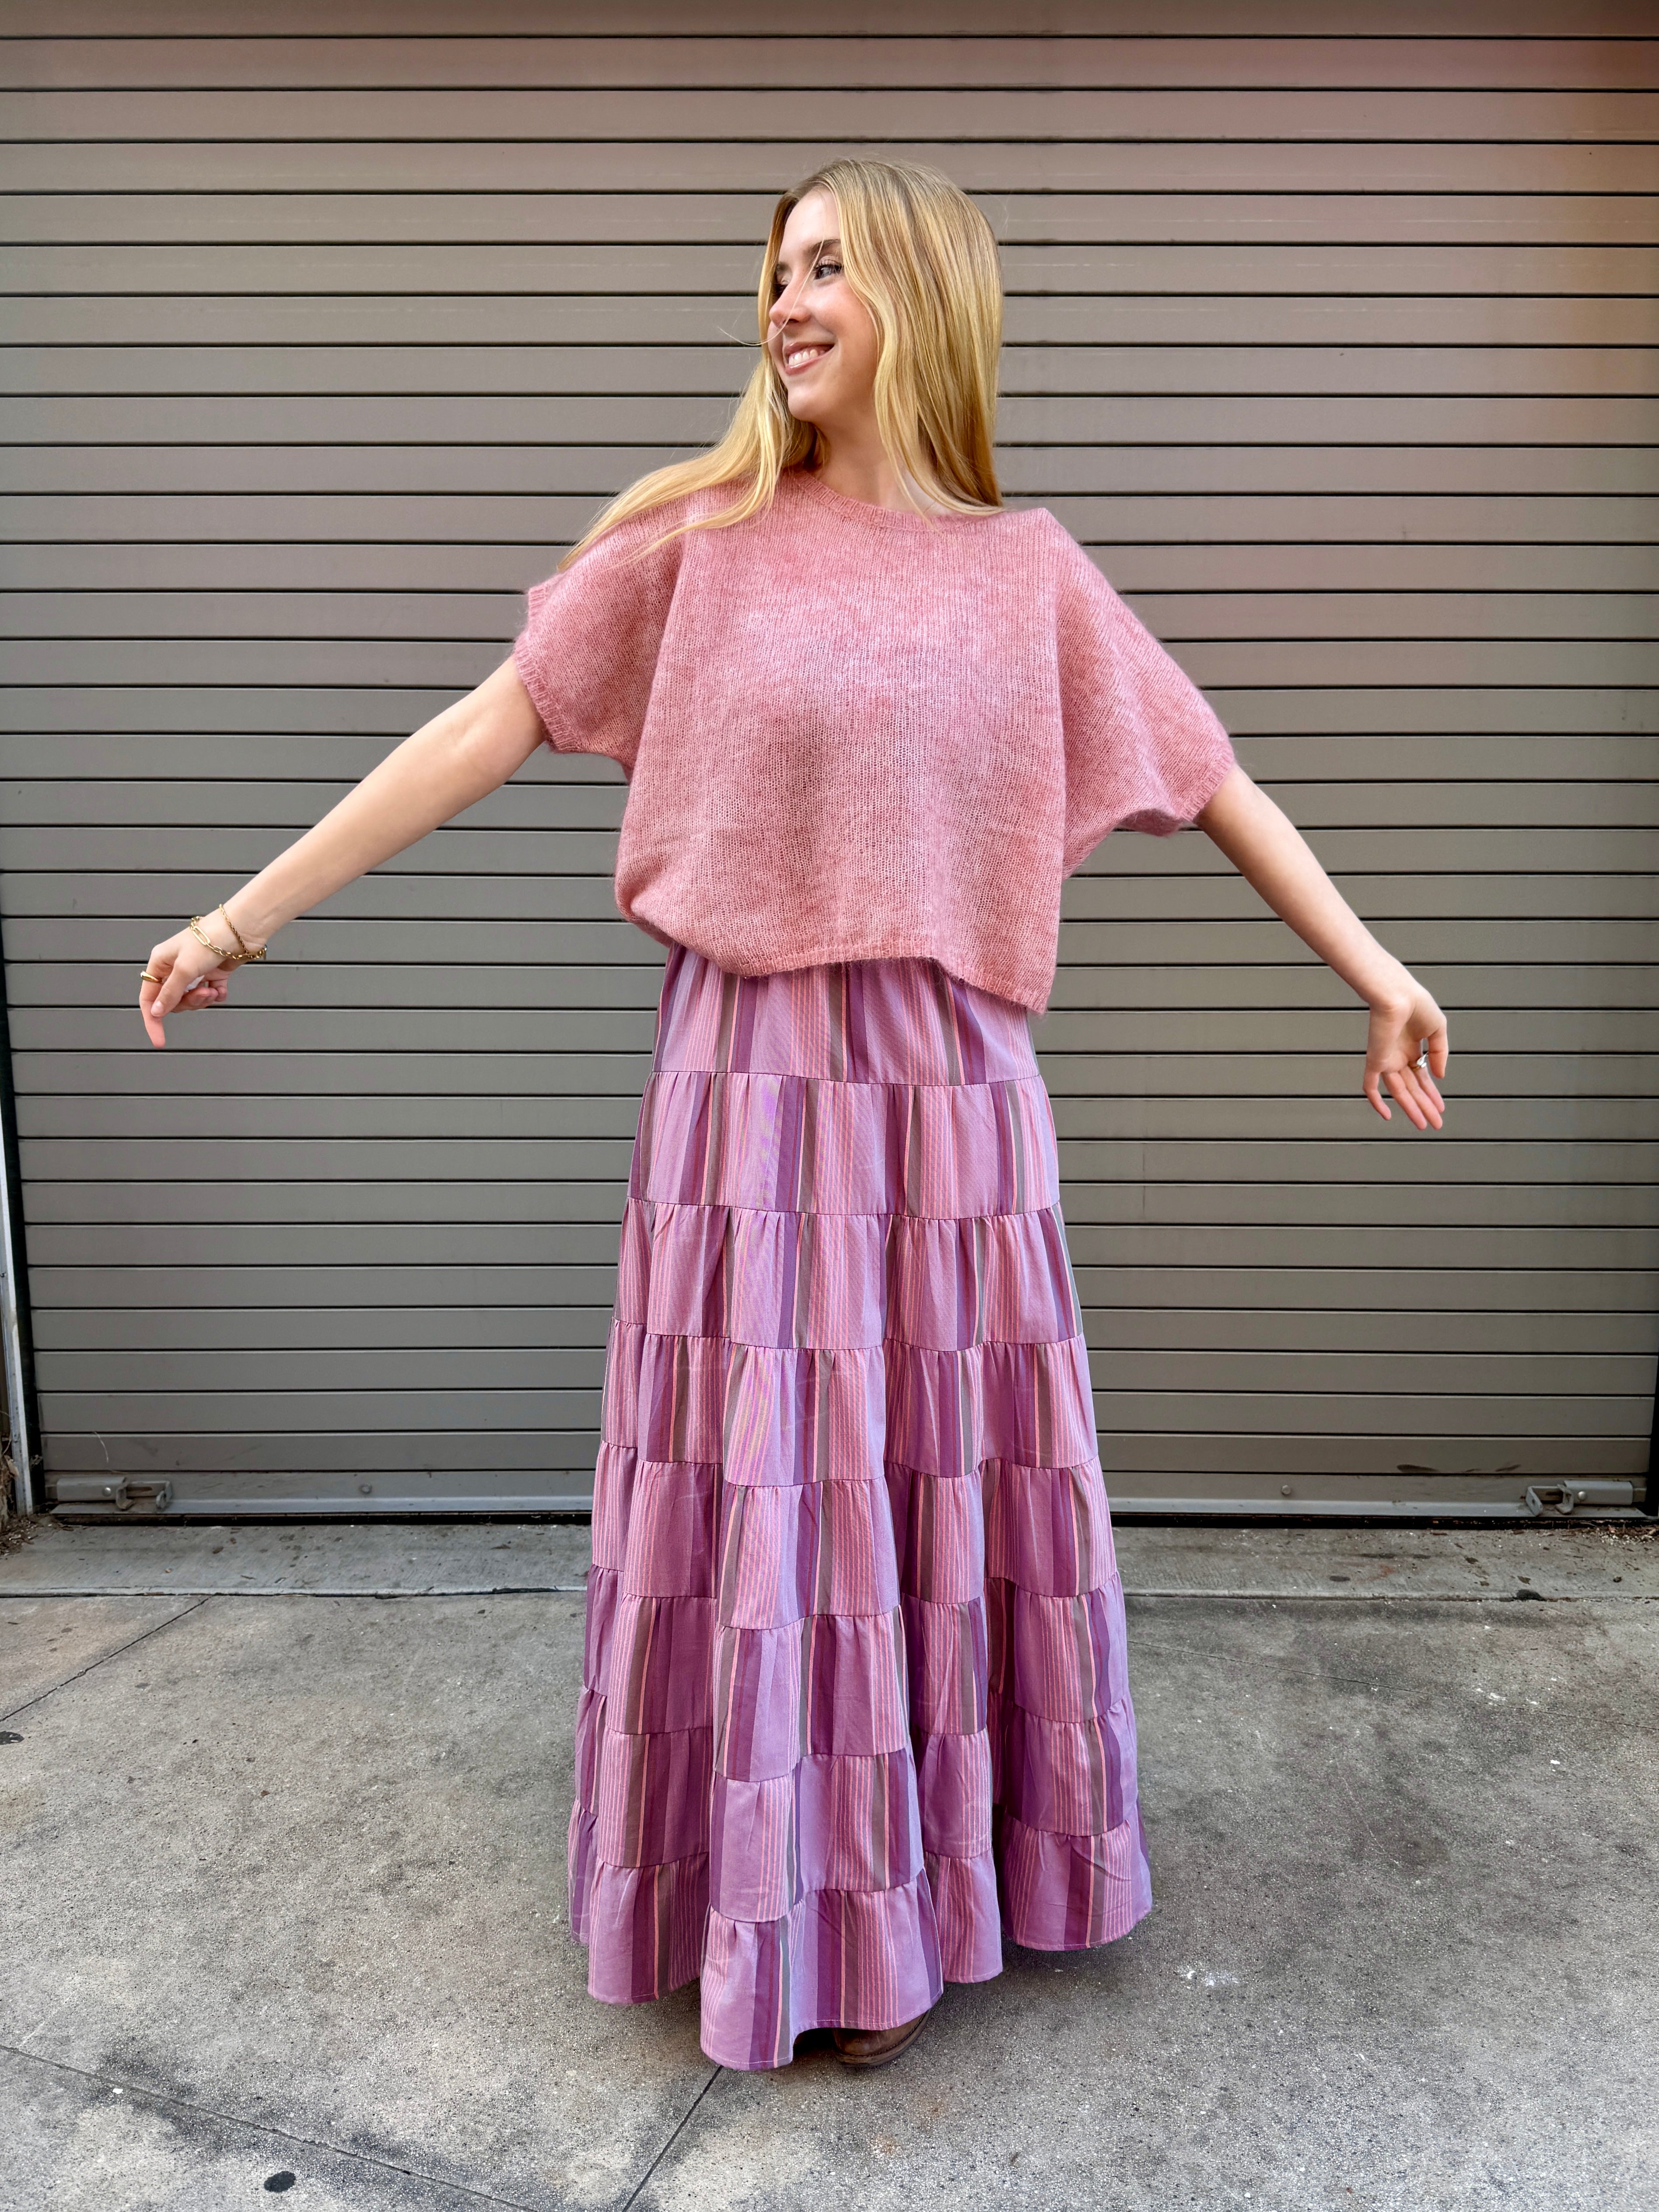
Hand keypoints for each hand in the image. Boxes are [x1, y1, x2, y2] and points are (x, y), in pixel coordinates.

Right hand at [139, 911, 250, 1047]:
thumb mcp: (185, 969)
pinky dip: (216, 995)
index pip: (149, 998)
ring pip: (192, 1000)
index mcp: (160, 963)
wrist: (240, 930)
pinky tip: (221, 988)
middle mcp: (175, 967)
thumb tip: (156, 1012)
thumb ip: (170, 993)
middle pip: (172, 1001)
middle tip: (201, 995)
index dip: (152, 1020)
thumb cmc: (209, 940)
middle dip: (188, 1003)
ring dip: (203, 1000)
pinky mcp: (212, 974)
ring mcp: (195, 971)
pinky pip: (209, 994)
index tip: (159, 1040)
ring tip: (212, 990)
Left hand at [1364, 978, 1447, 1129]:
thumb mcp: (1438, 1029)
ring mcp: (1386, 1059)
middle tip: (1436, 1124)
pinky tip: (1386, 1116)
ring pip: (1399, 1091)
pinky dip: (1376, 1102)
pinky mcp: (1375, 1060)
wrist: (1397, 995)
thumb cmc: (1417, 1004)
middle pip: (1413, 1087)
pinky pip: (1371, 1086)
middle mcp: (1398, 1056)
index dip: (1432, 1093)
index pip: (1421, 1076)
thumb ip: (1439, 1053)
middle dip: (1425, 1106)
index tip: (1441, 1108)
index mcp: (1411, 1047)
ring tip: (1424, 1124)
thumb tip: (1439, 1077)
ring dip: (1412, 1109)